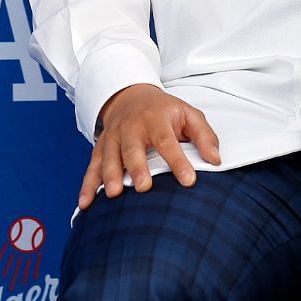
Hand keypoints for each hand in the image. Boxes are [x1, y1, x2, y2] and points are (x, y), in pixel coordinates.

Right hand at [80, 84, 220, 208]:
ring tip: (114, 194)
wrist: (131, 96)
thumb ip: (204, 136)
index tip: (188, 181)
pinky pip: (91, 168)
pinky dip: (87, 186)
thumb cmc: (164, 111)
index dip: (178, 162)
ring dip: (110, 176)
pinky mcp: (100, 149)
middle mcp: (131, 128)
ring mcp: (113, 138)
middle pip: (133, 149)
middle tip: (144, 187)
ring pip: (109, 158)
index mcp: (156, 119)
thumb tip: (215, 160)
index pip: (168, 142)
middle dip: (137, 168)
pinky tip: (85, 204)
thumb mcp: (189, 114)